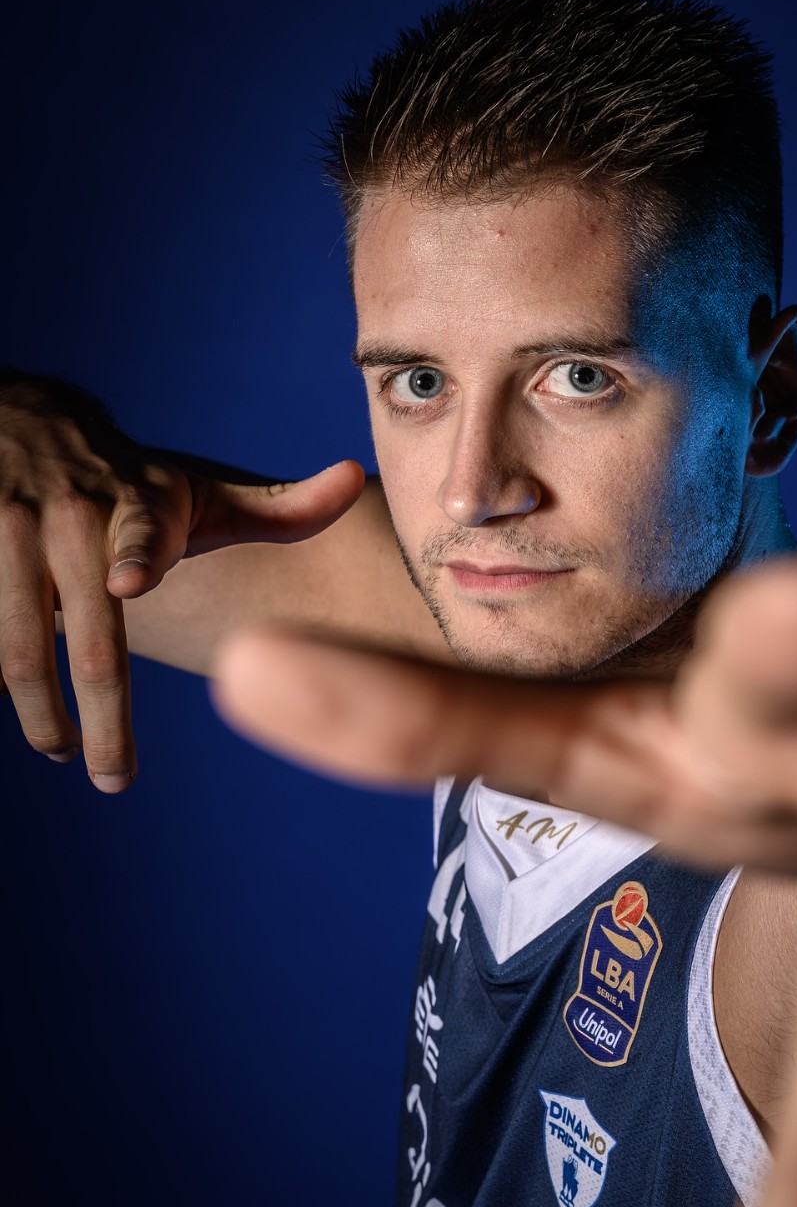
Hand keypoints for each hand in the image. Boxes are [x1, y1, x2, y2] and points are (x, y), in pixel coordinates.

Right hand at [0, 371, 363, 788]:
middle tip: (116, 778)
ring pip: (16, 647)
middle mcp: (68, 518)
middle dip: (101, 716)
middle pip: (87, 635)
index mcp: (137, 503)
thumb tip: (352, 479)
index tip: (128, 582)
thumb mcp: (199, 490)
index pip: (141, 531)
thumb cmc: (130, 481)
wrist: (21, 427)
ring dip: (41, 717)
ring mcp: (6, 538)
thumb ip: (278, 506)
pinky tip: (26, 720)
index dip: (137, 553)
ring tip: (65, 754)